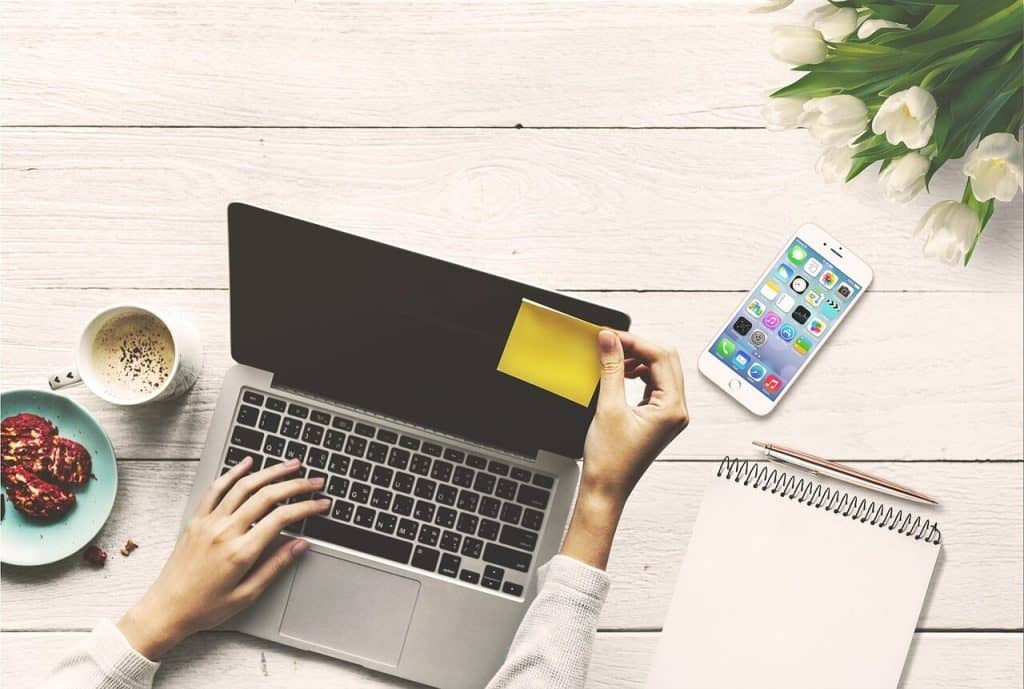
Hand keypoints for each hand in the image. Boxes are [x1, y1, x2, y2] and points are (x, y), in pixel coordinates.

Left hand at [117, 458, 328, 658]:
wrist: (165, 609)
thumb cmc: (204, 607)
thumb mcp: (247, 594)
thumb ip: (275, 566)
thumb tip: (300, 545)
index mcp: (240, 551)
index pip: (281, 518)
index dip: (306, 507)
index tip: (322, 503)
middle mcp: (224, 531)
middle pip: (267, 496)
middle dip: (296, 484)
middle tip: (314, 480)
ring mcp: (208, 522)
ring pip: (244, 486)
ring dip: (270, 472)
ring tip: (291, 465)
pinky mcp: (196, 520)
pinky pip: (216, 488)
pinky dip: (233, 472)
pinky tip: (247, 463)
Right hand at [560, 330, 688, 568]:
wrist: (606, 489)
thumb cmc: (611, 461)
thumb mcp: (608, 407)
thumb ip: (612, 368)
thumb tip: (609, 340)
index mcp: (673, 409)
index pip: (661, 358)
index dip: (636, 342)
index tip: (612, 335)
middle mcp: (677, 411)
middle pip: (665, 361)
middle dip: (638, 347)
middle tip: (611, 342)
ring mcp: (669, 415)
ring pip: (660, 371)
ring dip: (638, 360)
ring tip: (613, 358)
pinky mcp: (658, 418)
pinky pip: (654, 385)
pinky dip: (638, 374)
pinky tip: (620, 374)